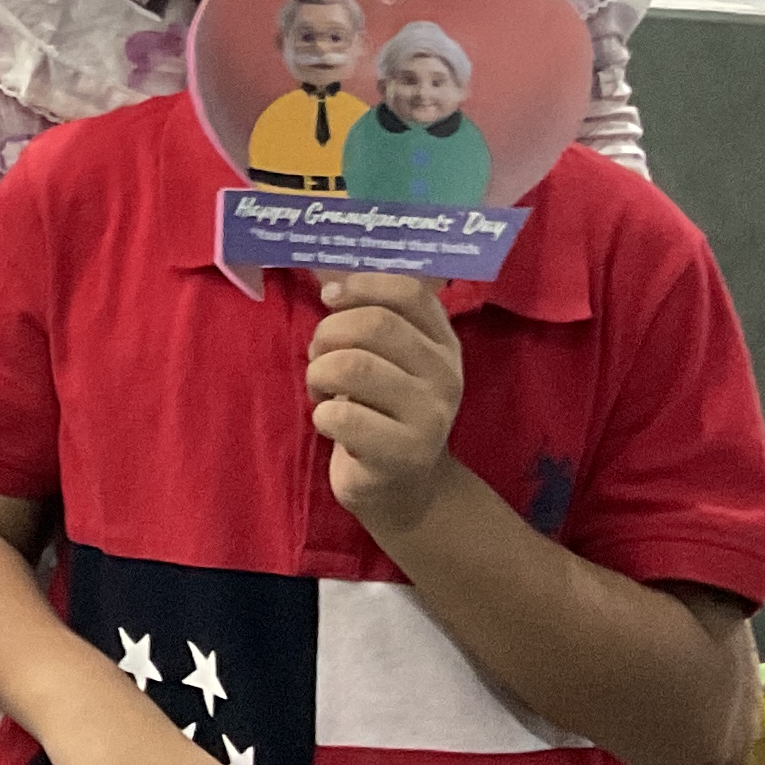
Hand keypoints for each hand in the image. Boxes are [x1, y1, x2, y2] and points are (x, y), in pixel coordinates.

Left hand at [309, 272, 466, 529]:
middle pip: (375, 325)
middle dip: (328, 334)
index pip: (410, 292)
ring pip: (353, 366)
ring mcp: (430, 416)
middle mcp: (446, 375)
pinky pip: (344, 416)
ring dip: (319, 373)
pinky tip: (329, 422)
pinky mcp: (405, 454)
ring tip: (322, 389)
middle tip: (318, 355)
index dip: (361, 285)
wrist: (404, 490)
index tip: (330, 297)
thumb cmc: (383, 411)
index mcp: (443, 343)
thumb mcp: (388, 361)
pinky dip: (322, 414)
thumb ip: (370, 318)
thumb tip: (327, 275)